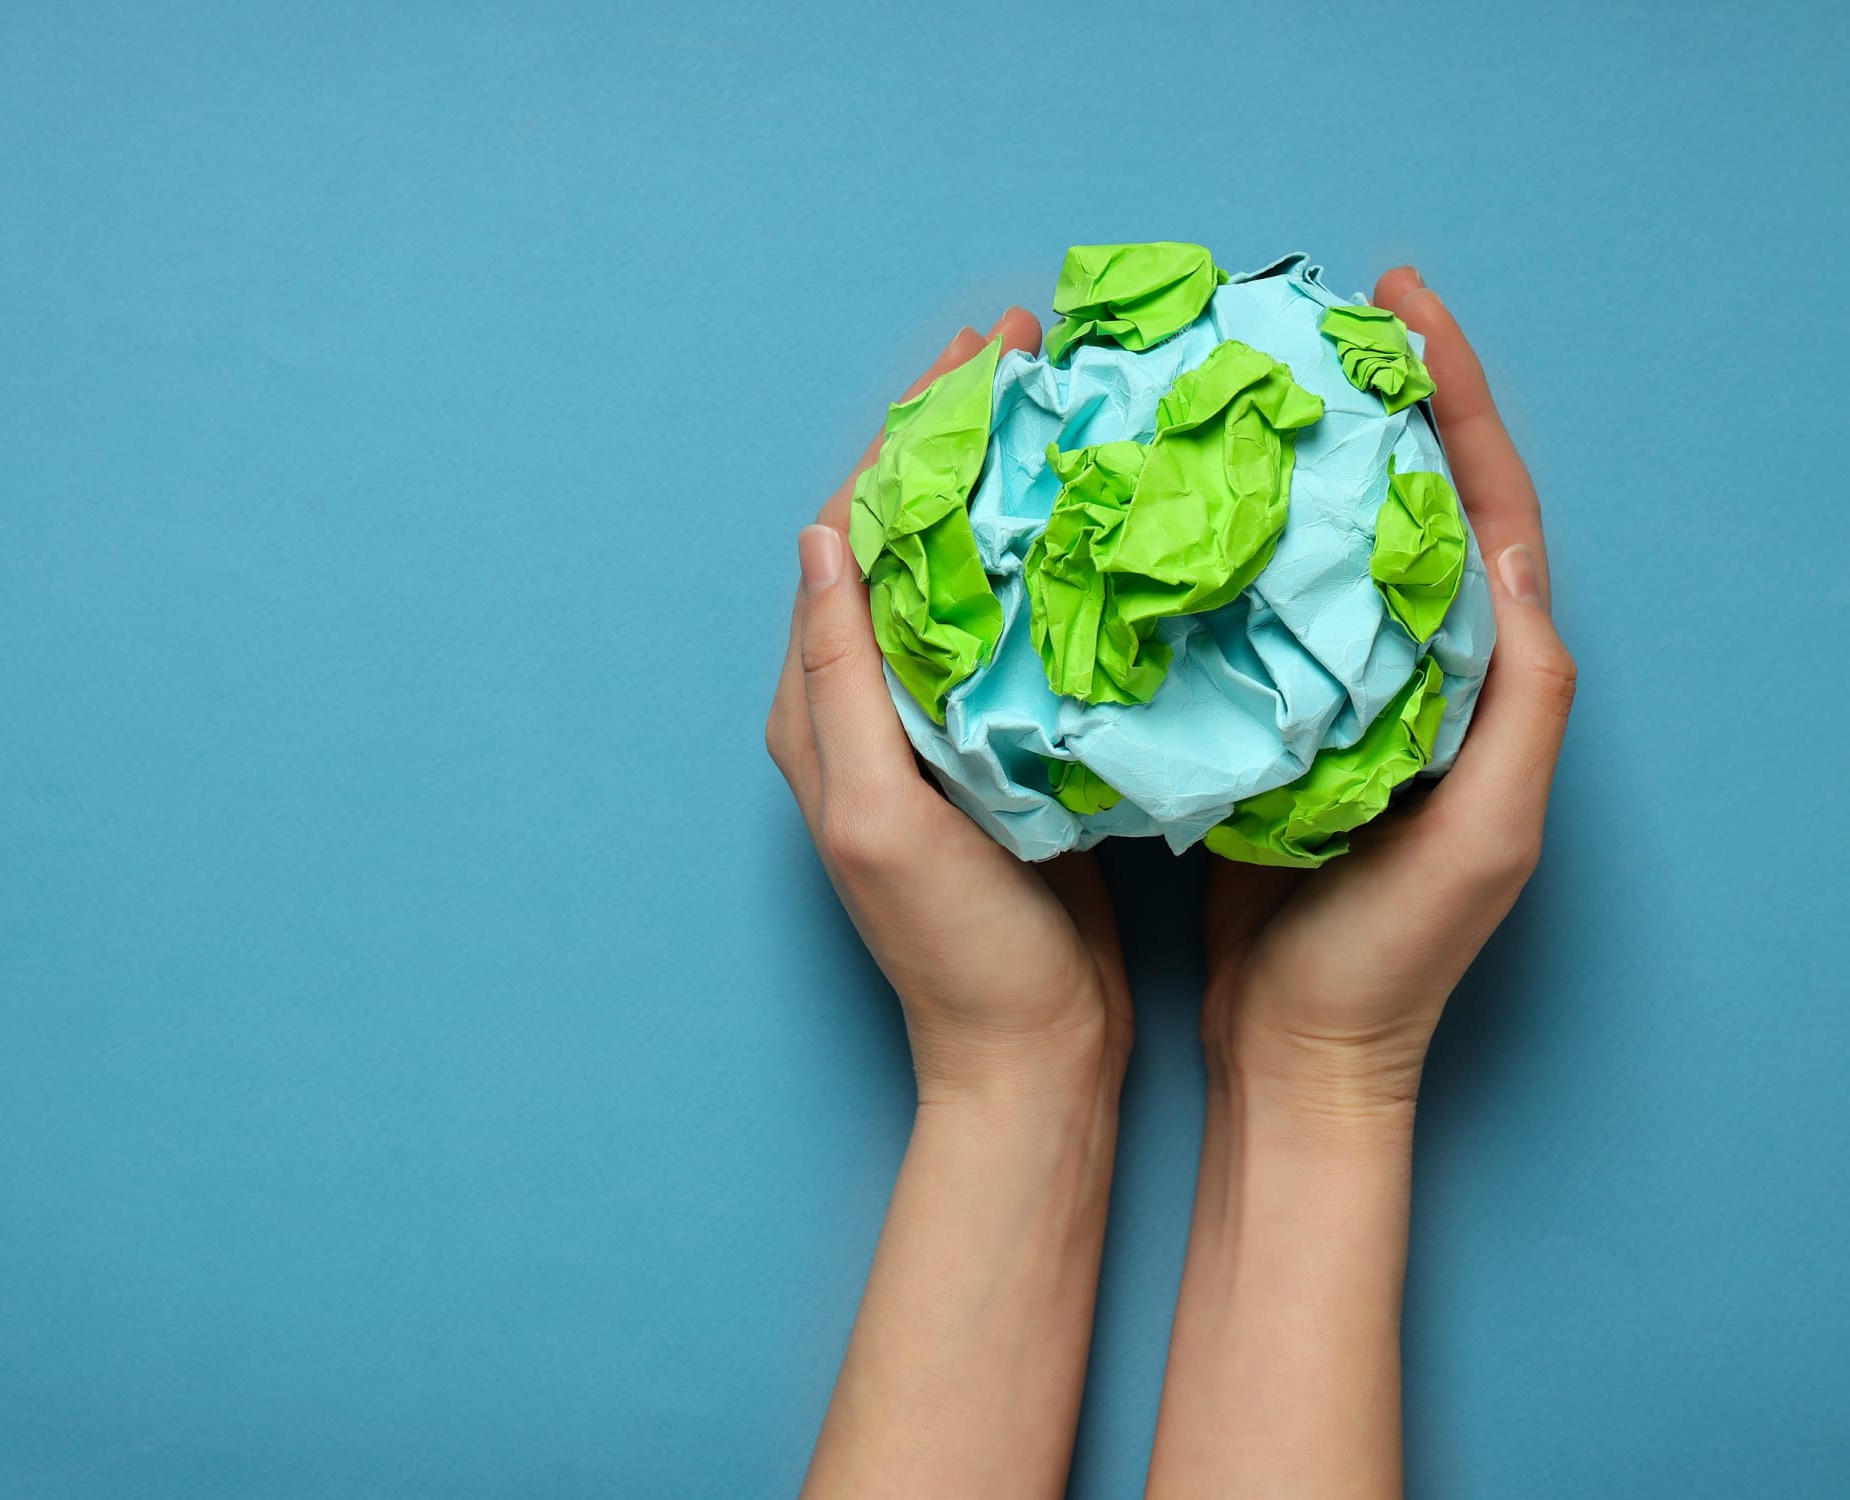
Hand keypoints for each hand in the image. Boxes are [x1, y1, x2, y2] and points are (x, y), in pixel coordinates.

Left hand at [766, 310, 1132, 1104]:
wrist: (1032, 1050)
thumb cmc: (953, 947)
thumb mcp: (878, 814)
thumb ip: (840, 682)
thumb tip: (816, 540)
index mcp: (825, 706)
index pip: (854, 536)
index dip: (912, 437)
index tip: (979, 356)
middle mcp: (871, 700)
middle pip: (910, 534)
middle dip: (964, 436)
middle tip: (1032, 350)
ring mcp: (940, 720)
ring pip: (966, 568)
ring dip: (1008, 483)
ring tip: (1070, 406)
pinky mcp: (1003, 743)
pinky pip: (1015, 622)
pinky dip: (1046, 556)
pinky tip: (1098, 521)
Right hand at [1199, 267, 1577, 1113]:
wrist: (1299, 1052)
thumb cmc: (1394, 958)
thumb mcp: (1485, 834)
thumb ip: (1516, 701)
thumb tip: (1508, 551)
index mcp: (1486, 680)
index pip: (1483, 505)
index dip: (1452, 396)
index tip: (1400, 304)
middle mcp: (1419, 671)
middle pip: (1405, 503)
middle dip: (1370, 399)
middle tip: (1306, 317)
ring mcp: (1341, 693)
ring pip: (1325, 547)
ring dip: (1293, 460)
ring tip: (1237, 385)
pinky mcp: (1270, 724)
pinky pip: (1257, 609)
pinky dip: (1230, 547)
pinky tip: (1180, 510)